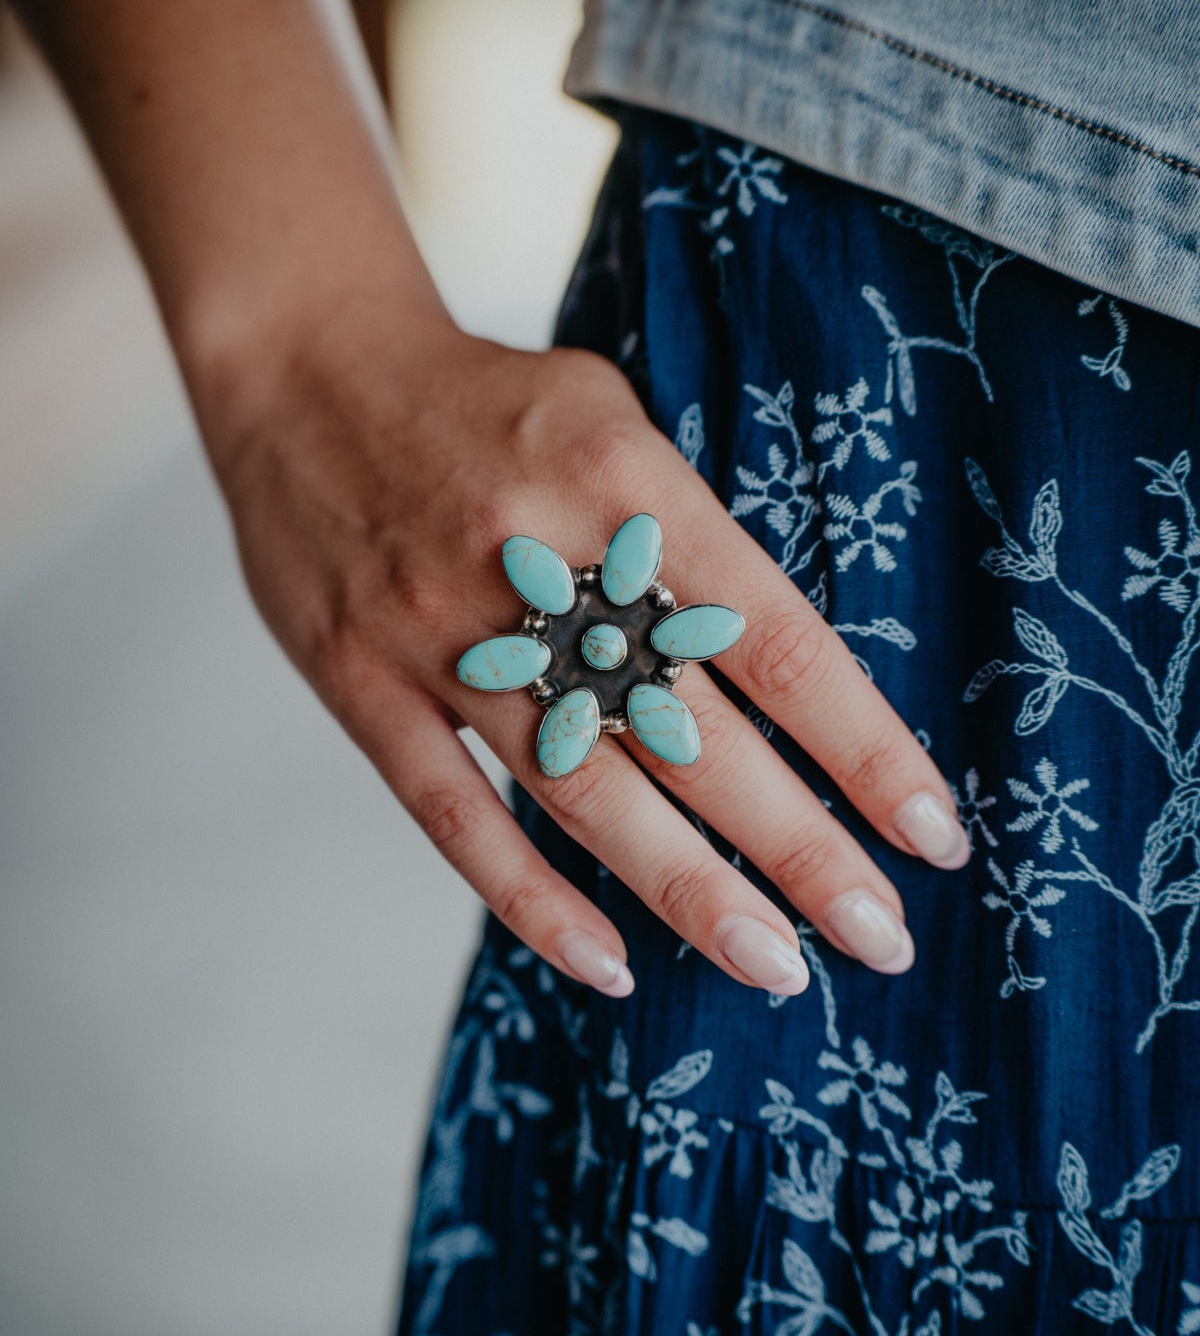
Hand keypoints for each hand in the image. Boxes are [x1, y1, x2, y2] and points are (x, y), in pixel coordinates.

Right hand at [214, 300, 969, 1000]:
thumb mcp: (617, 419)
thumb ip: (689, 537)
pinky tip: (610, 964)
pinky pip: (454, 816)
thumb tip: (784, 674)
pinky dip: (533, 899)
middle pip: (692, 736)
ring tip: (775, 965)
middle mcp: (538, 568)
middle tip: (880, 936)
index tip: (931, 831)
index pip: (772, 642)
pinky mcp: (364, 685)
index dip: (860, 746)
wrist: (308, 370)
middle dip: (798, 847)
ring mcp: (443, 636)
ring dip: (689, 890)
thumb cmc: (492, 400)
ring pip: (583, 792)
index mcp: (623, 488)